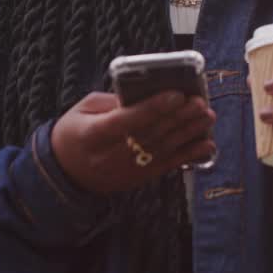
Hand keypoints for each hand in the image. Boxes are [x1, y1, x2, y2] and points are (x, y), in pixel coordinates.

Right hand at [51, 90, 216, 194]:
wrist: (65, 172)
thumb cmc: (74, 132)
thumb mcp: (83, 109)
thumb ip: (112, 102)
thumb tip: (144, 95)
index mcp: (92, 135)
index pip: (126, 121)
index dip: (152, 108)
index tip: (176, 94)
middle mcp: (110, 156)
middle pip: (150, 135)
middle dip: (178, 118)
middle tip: (199, 103)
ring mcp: (126, 170)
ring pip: (163, 149)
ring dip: (188, 133)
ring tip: (207, 117)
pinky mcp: (138, 178)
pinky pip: (168, 166)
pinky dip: (189, 154)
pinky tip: (206, 144)